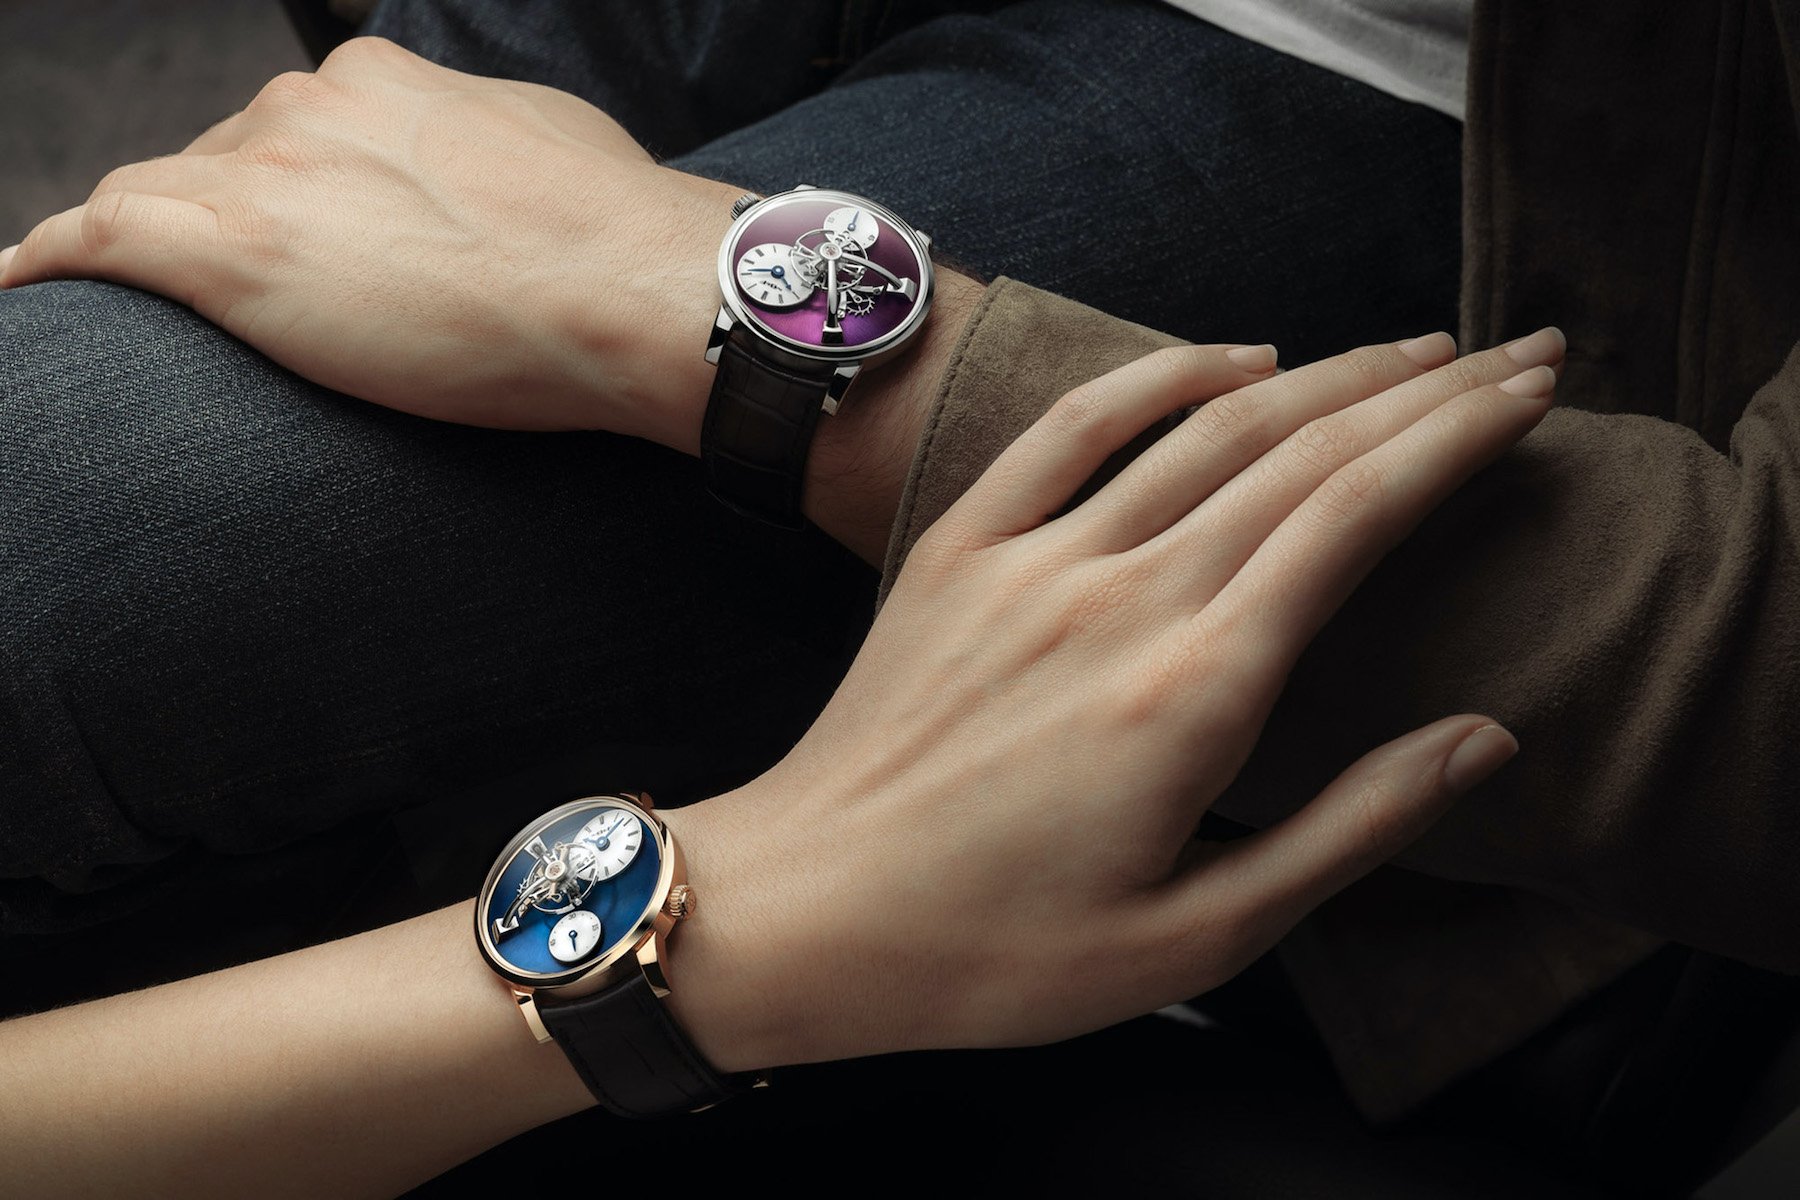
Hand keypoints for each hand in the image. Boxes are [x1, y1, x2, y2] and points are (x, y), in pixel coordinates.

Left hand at [0, 37, 737, 449]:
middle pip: (218, 163)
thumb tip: (472, 166)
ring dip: (153, 251)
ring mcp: (262, 171)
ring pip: (155, 199)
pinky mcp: (229, 249)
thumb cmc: (614, 233)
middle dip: (231, 226)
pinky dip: (52, 262)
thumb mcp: (544, 150)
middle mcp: (306, 107)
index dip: (289, 199)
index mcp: (378, 83)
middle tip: (278, 305)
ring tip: (143, 307)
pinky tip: (24, 289)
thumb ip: (475, 144)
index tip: (309, 250)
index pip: (289, 135)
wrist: (629, 289)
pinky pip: (98, 239)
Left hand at [664, 329, 1564, 1069]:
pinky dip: (1160, 375)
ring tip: (1411, 348)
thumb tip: (1482, 739)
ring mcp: (1031, 559)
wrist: (808, 912)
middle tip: (1516, 352)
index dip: (1456, 443)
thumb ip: (1351, 828)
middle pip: (1301, 453)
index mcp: (1194, 690)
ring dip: (1320, 373)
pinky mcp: (959, 549)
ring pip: (1204, 427)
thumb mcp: (1199, 937)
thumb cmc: (997, 951)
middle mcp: (1121, 596)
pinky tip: (1232, 353)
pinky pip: (1071, 428)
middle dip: (1423, 392)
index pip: (1357, 519)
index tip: (1530, 399)